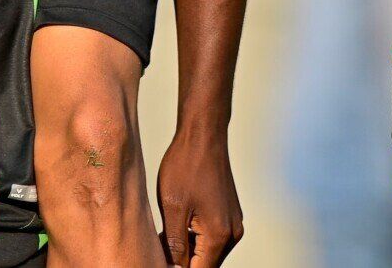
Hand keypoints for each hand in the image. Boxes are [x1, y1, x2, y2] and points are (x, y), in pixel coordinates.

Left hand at [157, 131, 241, 267]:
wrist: (203, 136)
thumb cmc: (185, 167)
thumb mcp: (173, 208)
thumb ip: (175, 245)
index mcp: (219, 235)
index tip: (158, 262)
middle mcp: (232, 234)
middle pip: (205, 265)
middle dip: (182, 263)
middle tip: (157, 249)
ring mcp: (233, 224)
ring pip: (208, 253)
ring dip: (187, 252)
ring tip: (162, 238)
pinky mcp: (230, 215)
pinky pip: (212, 239)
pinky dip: (194, 240)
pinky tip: (175, 227)